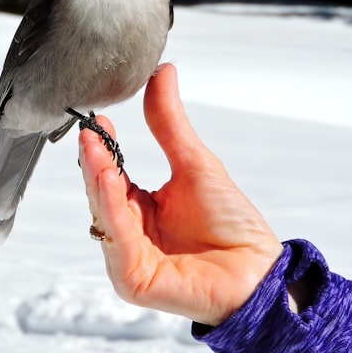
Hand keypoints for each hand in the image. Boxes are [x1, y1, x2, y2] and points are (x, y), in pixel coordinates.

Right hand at [78, 64, 283, 325]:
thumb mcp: (196, 164)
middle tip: (91, 131)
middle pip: (101, 193)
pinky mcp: (131, 279)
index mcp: (139, 208)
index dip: (102, 148)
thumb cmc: (233, 228)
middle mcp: (128, 233)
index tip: (97, 120)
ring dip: (99, 181)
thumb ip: (170, 123)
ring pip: (104, 214)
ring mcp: (127, 257)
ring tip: (97, 151)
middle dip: (95, 161)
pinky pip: (116, 241)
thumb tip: (162, 73)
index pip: (110, 173)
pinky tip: (110, 183)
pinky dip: (111, 211)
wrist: (261, 273)